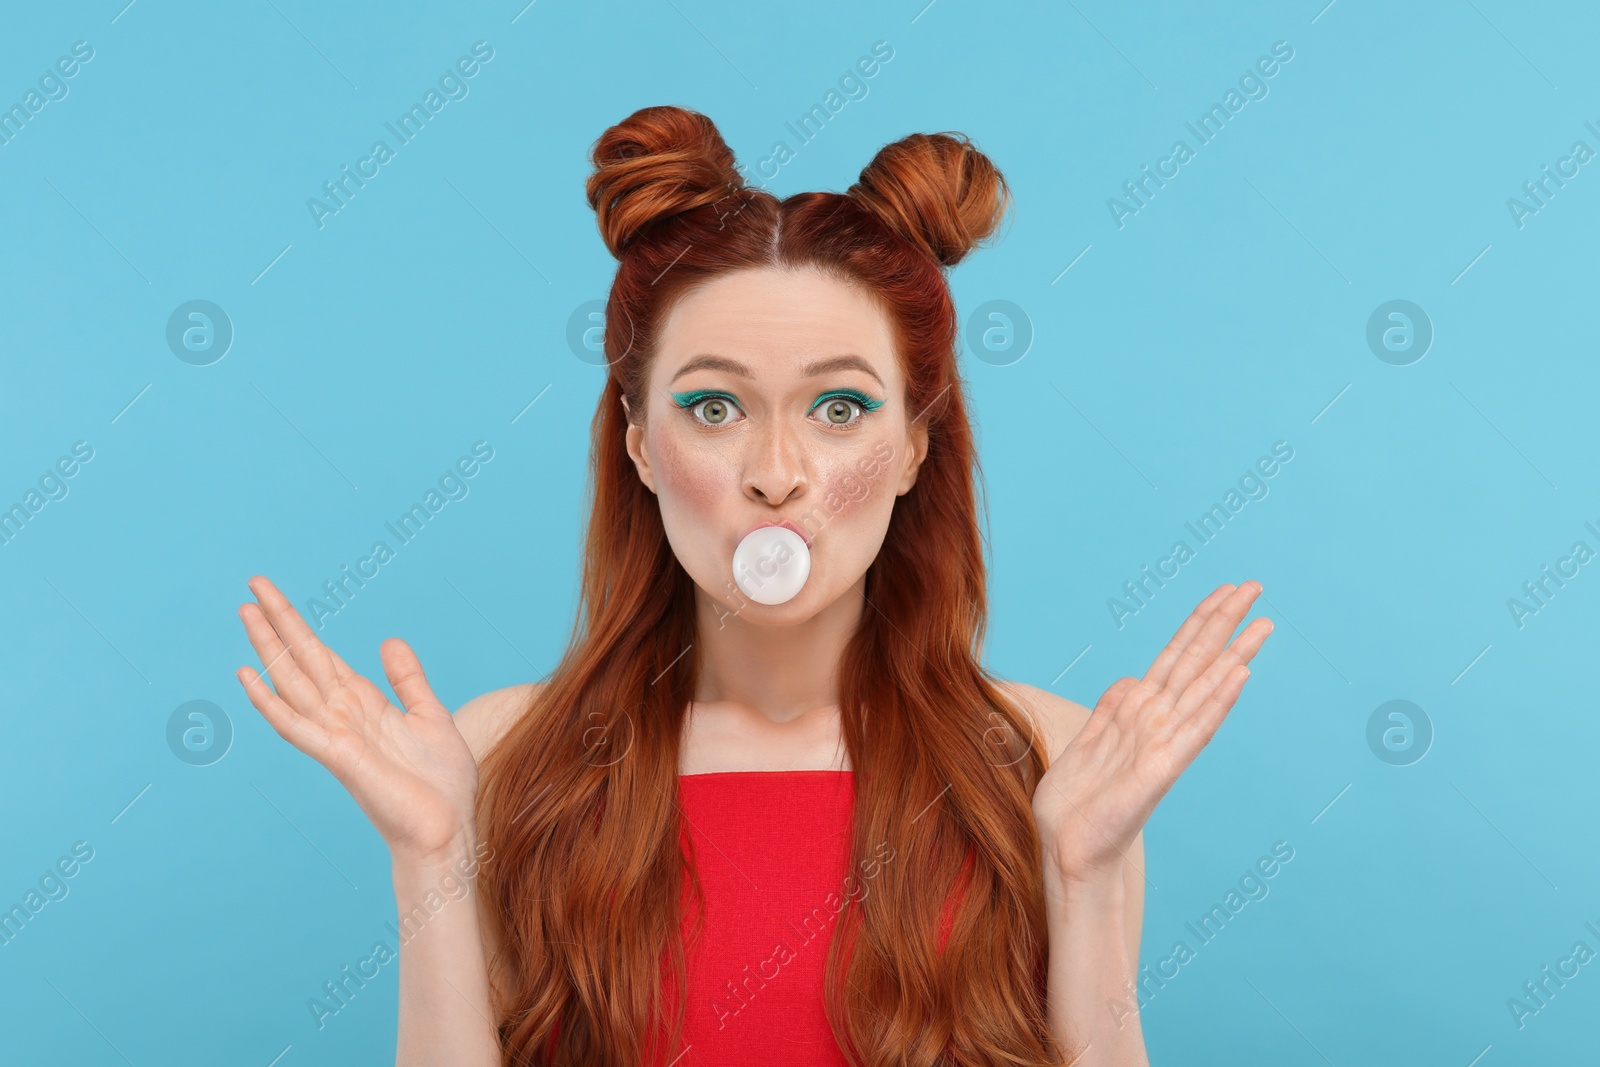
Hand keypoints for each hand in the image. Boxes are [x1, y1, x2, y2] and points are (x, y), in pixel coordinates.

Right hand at [235, 575, 479, 864]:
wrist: (448, 830)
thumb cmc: (440, 784)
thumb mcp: (430, 715)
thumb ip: (407, 680)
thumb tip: (389, 642)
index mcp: (363, 705)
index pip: (323, 657)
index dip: (300, 627)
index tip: (275, 597)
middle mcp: (342, 716)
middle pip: (302, 660)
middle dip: (279, 624)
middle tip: (251, 586)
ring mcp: (336, 736)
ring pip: (293, 683)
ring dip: (269, 648)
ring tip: (246, 612)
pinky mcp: (339, 757)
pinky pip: (297, 726)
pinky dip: (270, 702)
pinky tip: (248, 676)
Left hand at [1032, 581, 1272, 881]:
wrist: (1067, 847)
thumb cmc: (1077, 803)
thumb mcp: (1089, 742)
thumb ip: (1111, 710)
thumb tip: (1131, 680)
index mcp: (1138, 711)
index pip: (1177, 655)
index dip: (1200, 620)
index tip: (1226, 589)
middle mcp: (1158, 722)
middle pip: (1197, 661)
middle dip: (1225, 623)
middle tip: (1257, 587)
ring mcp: (1163, 743)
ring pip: (1205, 688)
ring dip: (1234, 655)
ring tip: (1263, 624)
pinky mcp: (1160, 769)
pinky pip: (1194, 729)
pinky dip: (1217, 702)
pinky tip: (1239, 676)